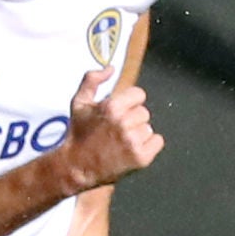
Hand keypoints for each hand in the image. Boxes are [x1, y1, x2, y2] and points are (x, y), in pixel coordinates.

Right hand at [56, 68, 161, 193]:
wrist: (77, 167)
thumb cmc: (79, 133)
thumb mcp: (79, 103)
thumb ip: (92, 80)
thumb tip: (111, 68)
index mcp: (112, 107)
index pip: (139, 94)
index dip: (129, 102)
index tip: (119, 111)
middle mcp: (124, 123)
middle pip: (144, 112)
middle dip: (132, 119)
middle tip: (117, 130)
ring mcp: (134, 141)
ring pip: (149, 128)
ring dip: (139, 133)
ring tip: (121, 141)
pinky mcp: (141, 158)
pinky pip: (157, 142)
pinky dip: (149, 146)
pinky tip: (132, 149)